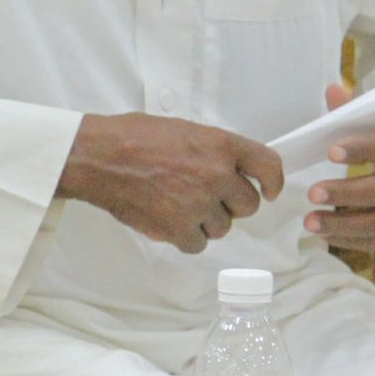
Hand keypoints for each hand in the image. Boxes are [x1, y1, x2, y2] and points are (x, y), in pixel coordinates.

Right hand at [59, 113, 283, 253]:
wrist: (101, 158)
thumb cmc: (134, 137)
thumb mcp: (185, 130)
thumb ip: (213, 150)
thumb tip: (229, 169)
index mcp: (221, 145)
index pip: (269, 165)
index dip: (273, 182)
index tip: (270, 191)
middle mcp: (217, 175)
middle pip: (248, 205)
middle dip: (231, 204)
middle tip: (207, 196)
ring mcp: (199, 204)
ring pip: (223, 228)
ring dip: (206, 222)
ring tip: (179, 205)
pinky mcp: (179, 229)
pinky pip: (199, 245)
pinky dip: (186, 237)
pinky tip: (169, 221)